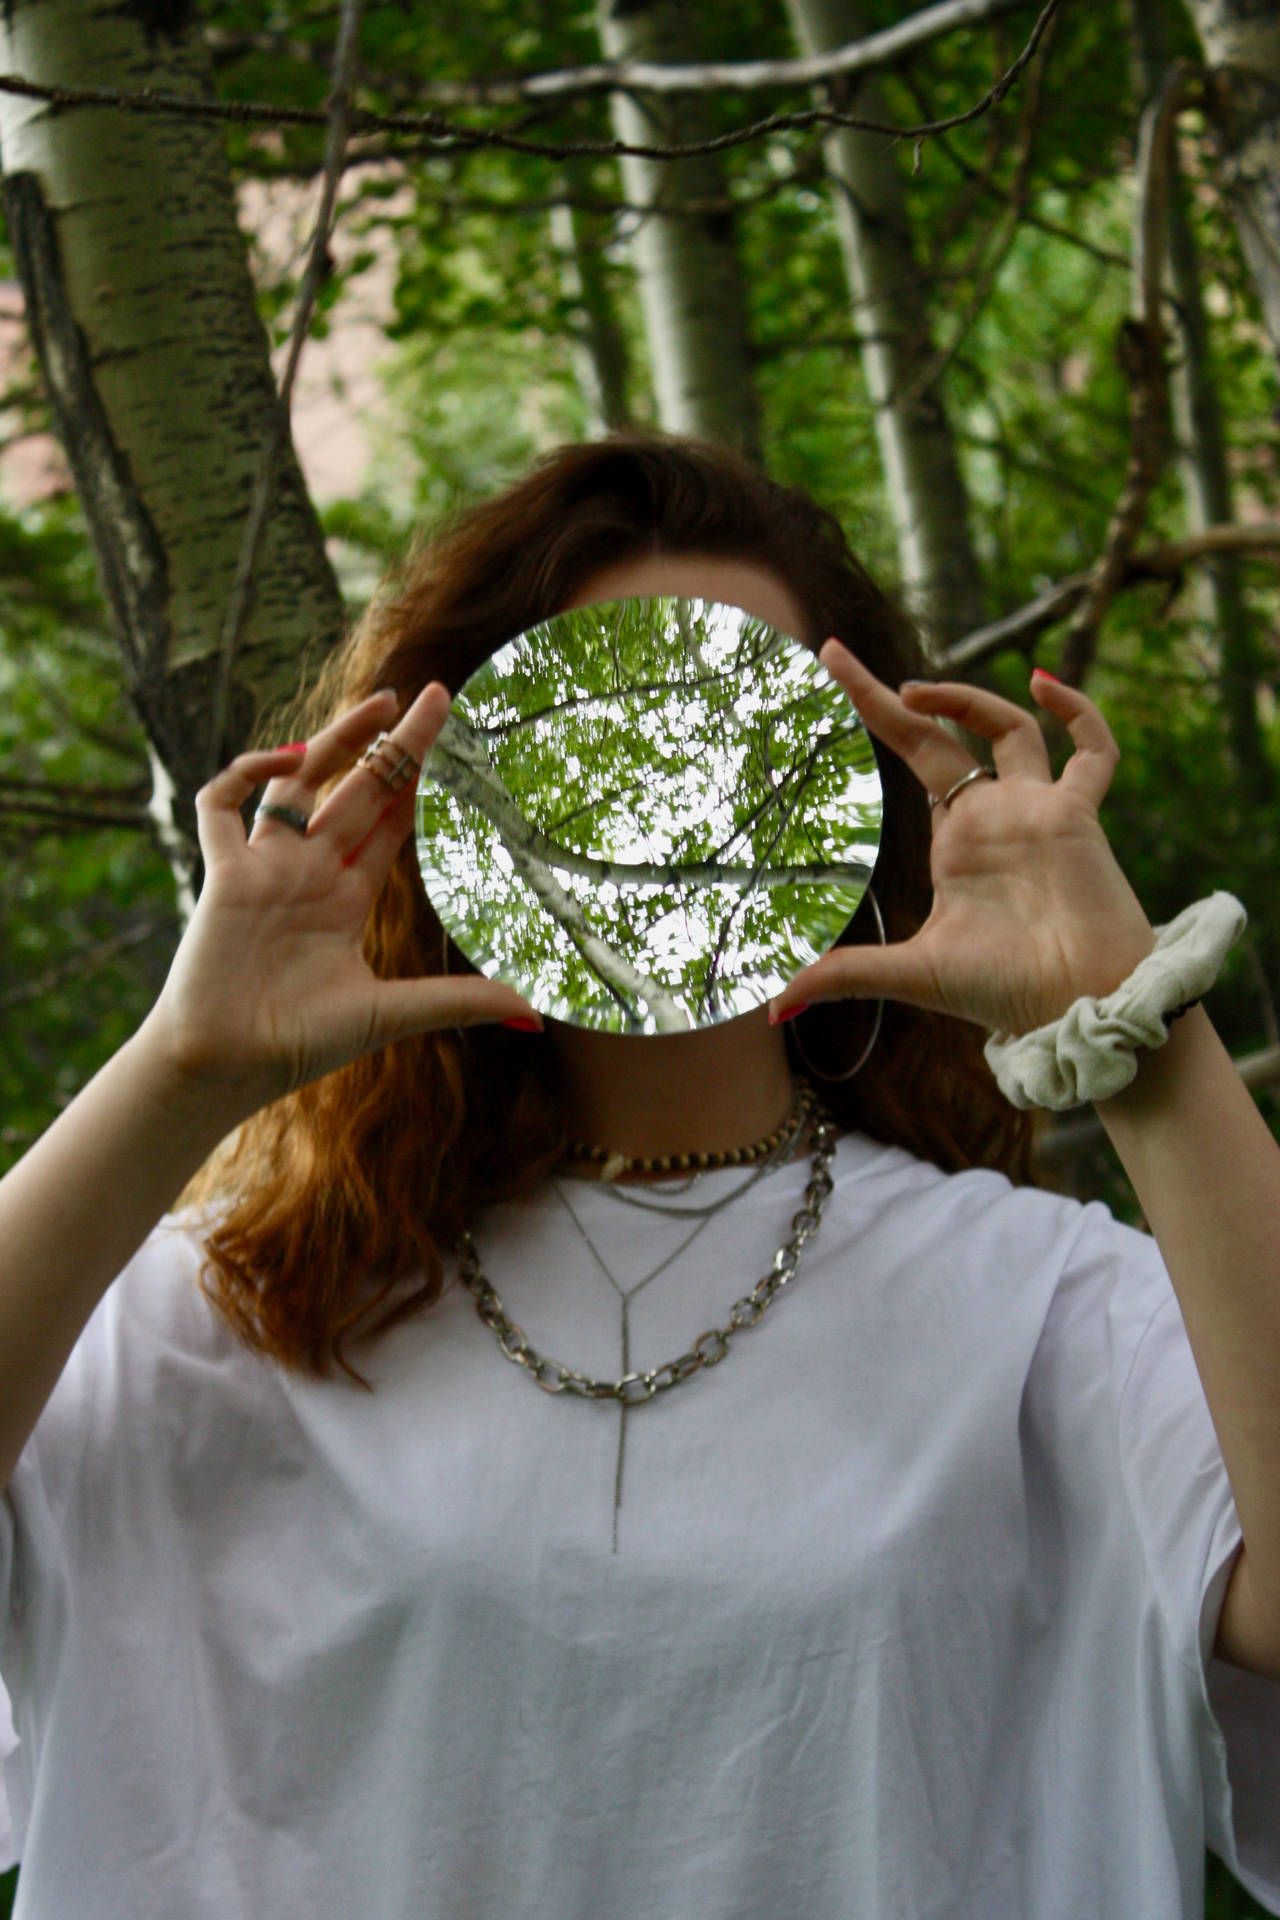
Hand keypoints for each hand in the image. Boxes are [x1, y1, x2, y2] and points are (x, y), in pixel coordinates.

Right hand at [142, 685, 543, 1116]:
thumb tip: (535, 1017)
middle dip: (394, 743)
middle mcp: (308, 871)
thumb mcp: (391, 1015)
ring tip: (379, 705)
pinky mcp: (222, 874)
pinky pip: (221, 806)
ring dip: (335, 739)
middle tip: (432, 696)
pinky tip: (286, 761)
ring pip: (300, 783)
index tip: (451, 737)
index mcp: (346, 896)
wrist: (224, 1068)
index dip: (418, 777)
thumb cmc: (297, 1045)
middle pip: (358, 787)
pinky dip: (245, 774)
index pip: (391, 820)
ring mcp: (265, 868)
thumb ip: (459, 1002)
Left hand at [768, 646, 1157, 1039]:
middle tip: (832, 655)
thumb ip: (844, 977)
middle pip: (942, 734)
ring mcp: (1038, 810)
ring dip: (966, 700)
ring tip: (914, 694)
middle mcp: (994, 816)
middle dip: (897, 695)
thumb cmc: (1005, 992)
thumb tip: (770, 1009)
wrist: (1076, 1008)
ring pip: (1011, 728)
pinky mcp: (1079, 816)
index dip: (874, 710)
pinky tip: (1045, 684)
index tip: (828, 667)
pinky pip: (1093, 753)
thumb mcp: (912, 975)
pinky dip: (1080, 714)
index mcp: (956, 841)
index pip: (910, 756)